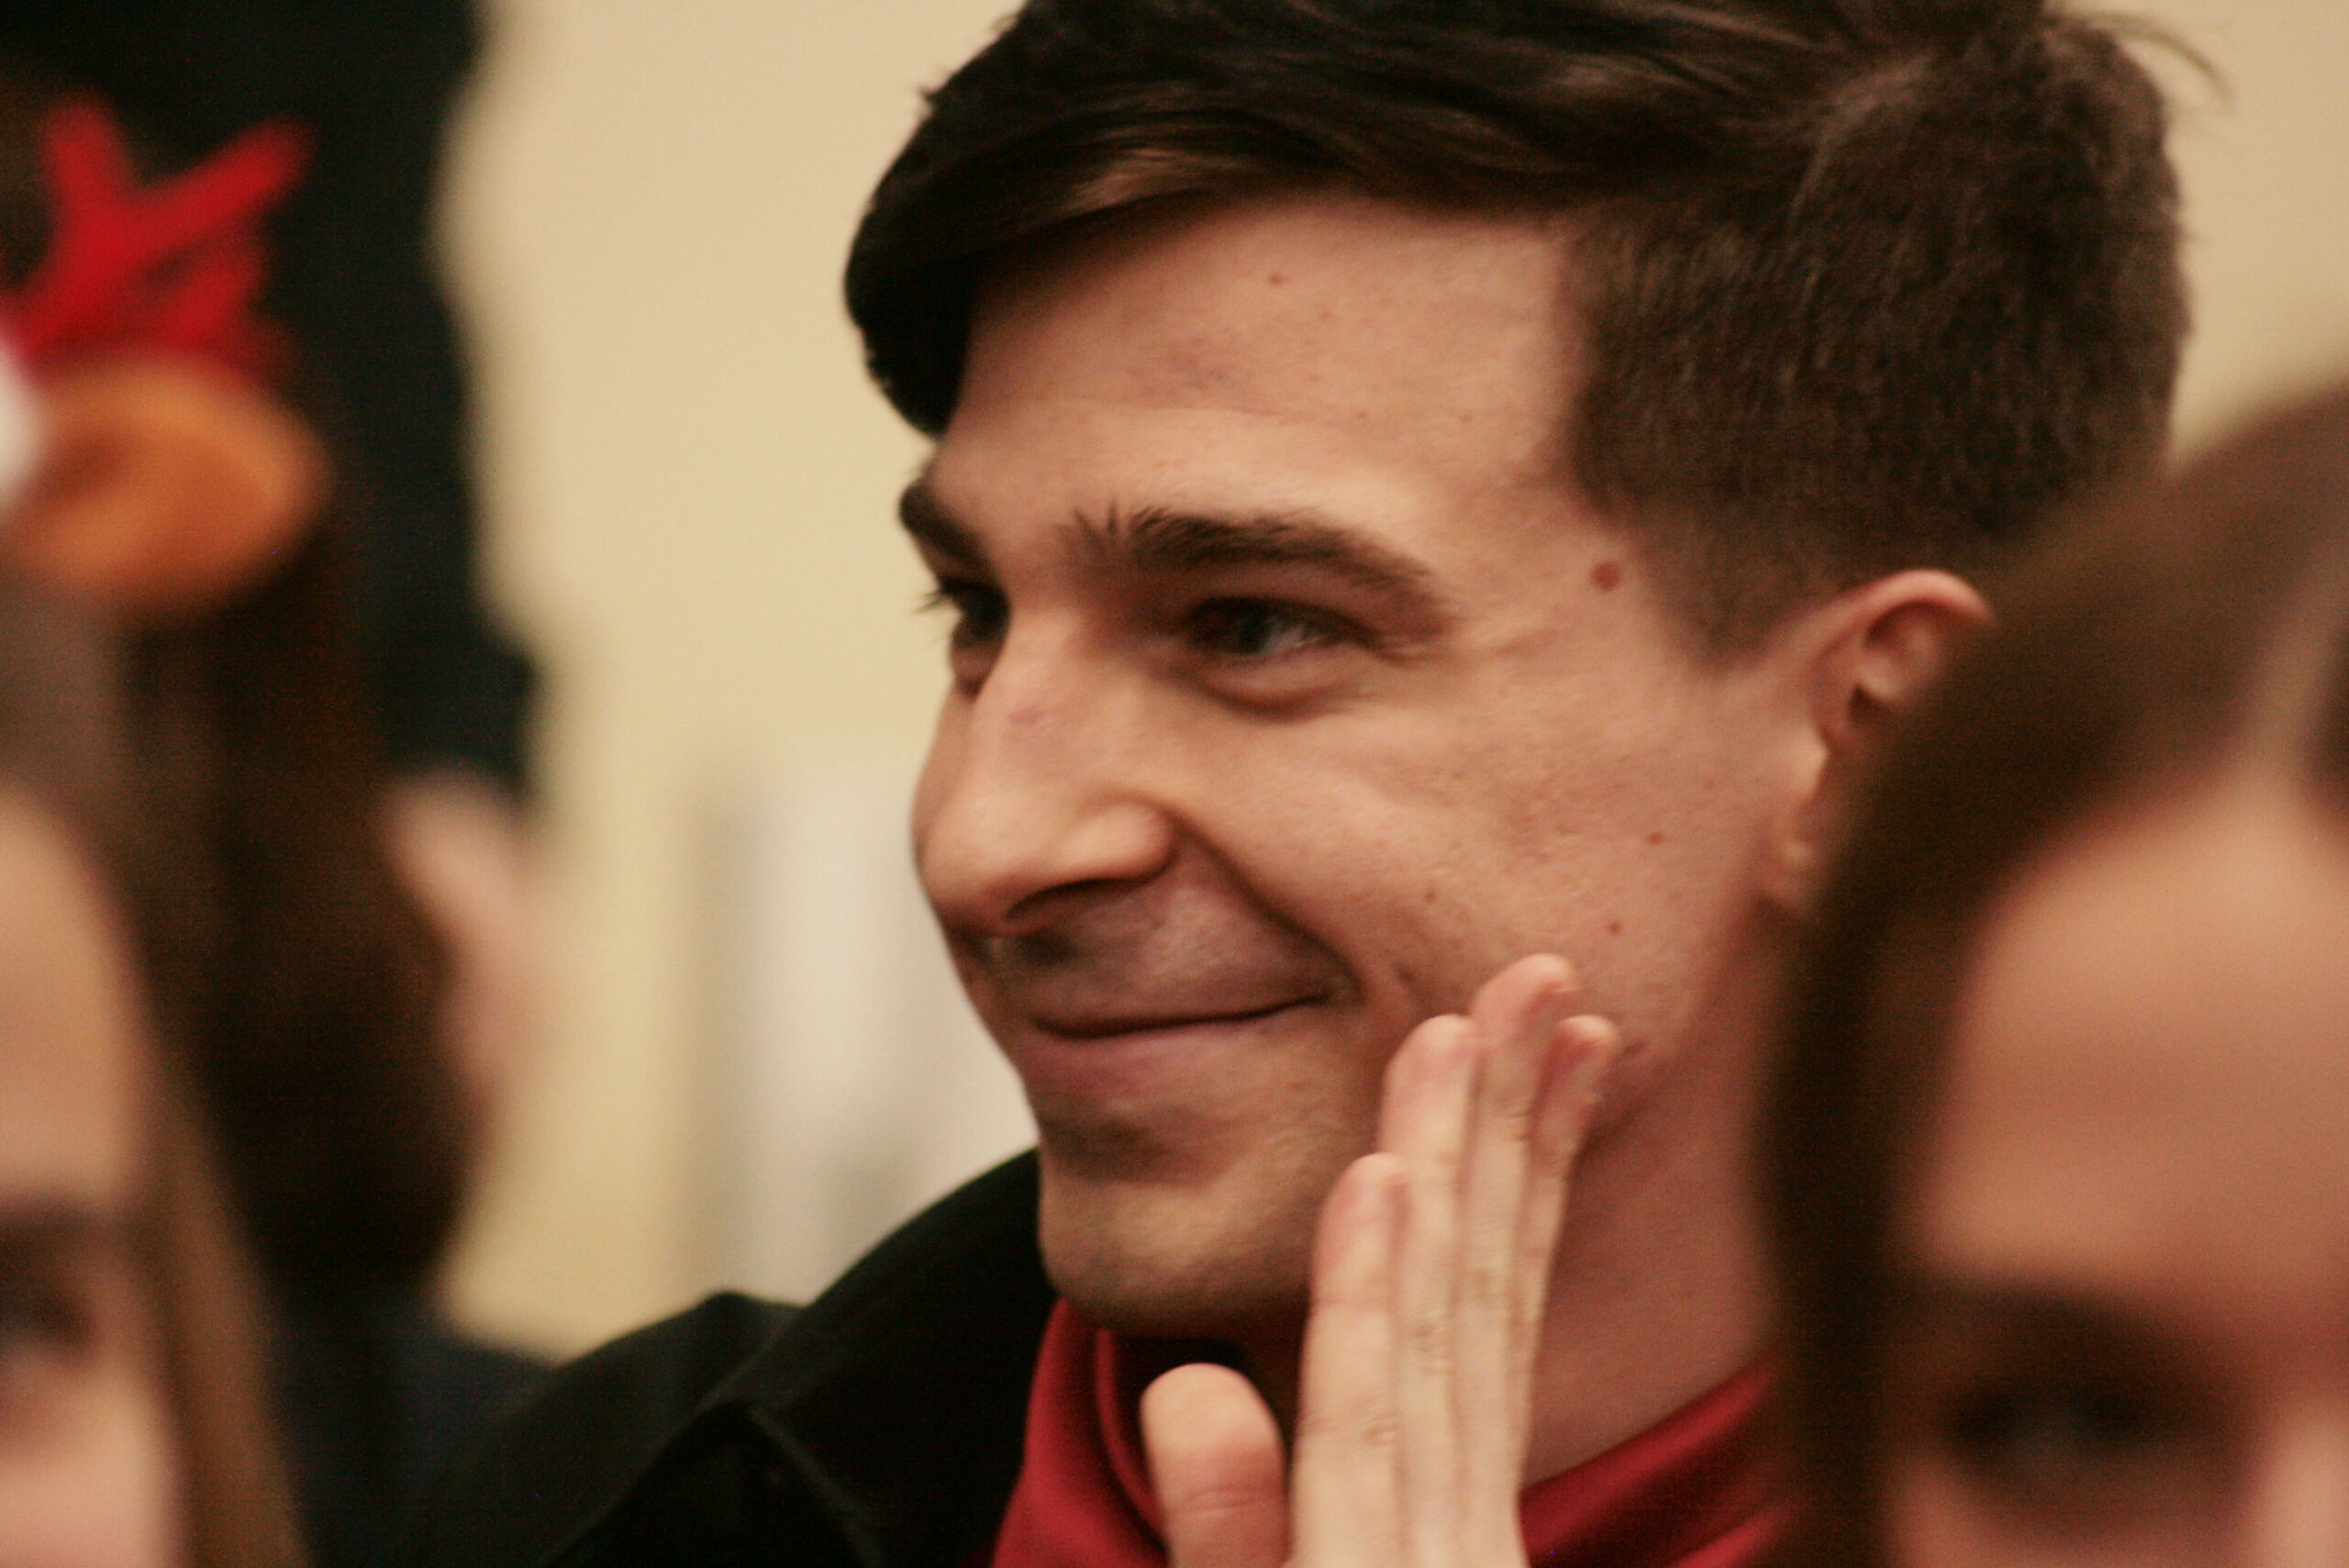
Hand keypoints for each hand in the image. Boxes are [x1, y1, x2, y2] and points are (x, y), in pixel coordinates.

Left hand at [1141, 954, 1617, 1567]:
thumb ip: (1228, 1521)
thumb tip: (1185, 1391)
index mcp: (1437, 1518)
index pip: (1483, 1319)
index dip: (1524, 1177)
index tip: (1560, 1050)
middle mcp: (1446, 1521)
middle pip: (1474, 1291)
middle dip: (1510, 1125)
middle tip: (1540, 975)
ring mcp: (1419, 1563)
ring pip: (1428, 1329)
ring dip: (1449, 1166)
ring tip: (1455, 1026)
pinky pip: (1357, 1433)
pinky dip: (1371, 1304)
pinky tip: (1383, 1179)